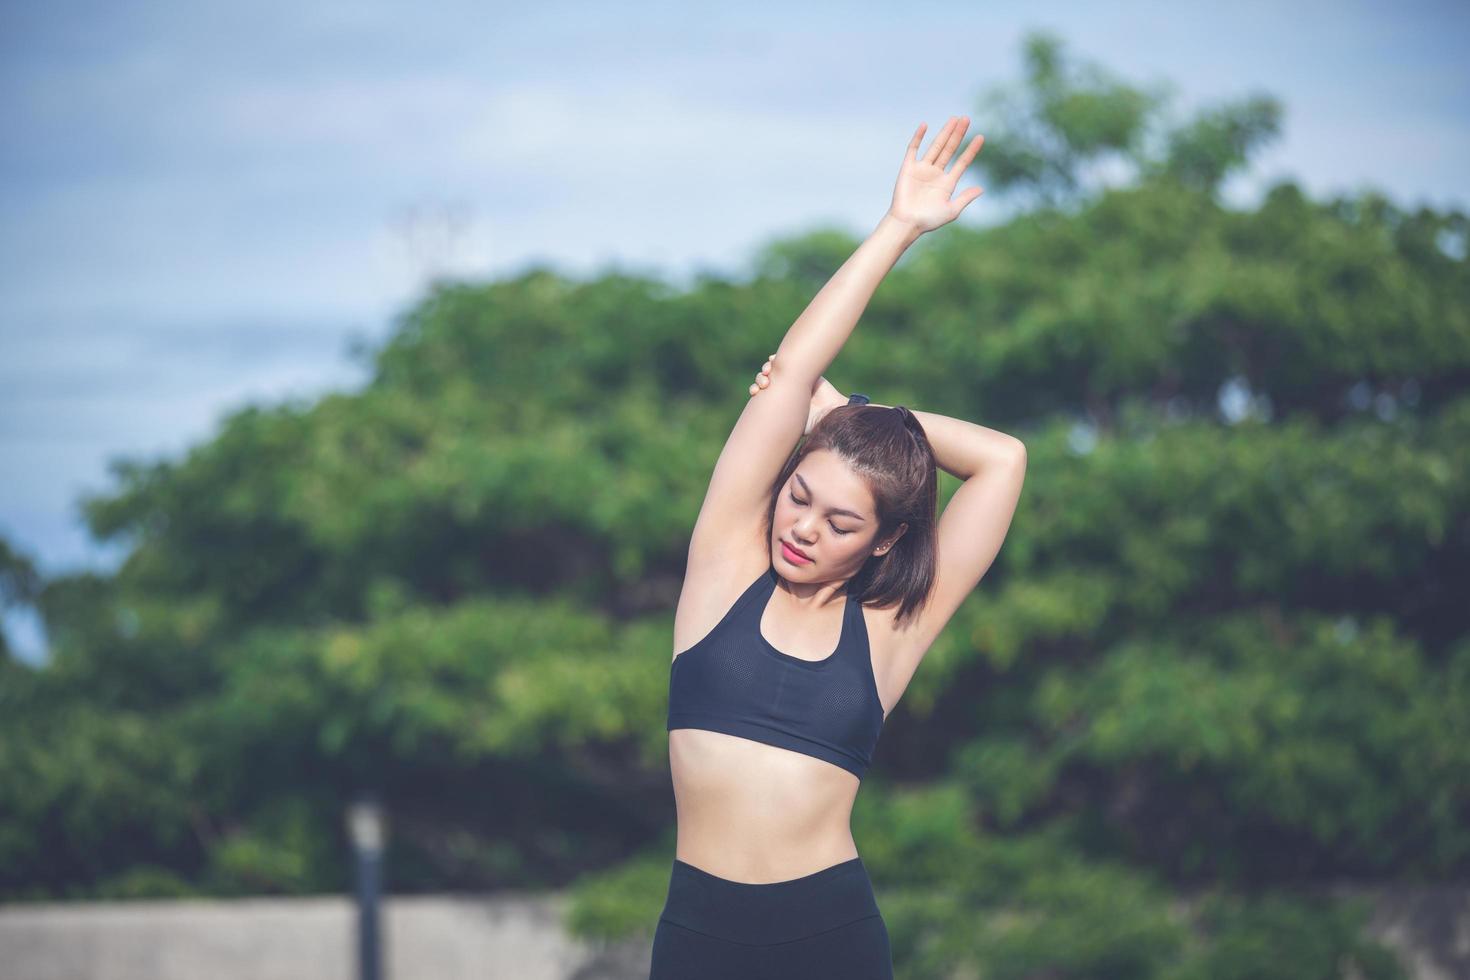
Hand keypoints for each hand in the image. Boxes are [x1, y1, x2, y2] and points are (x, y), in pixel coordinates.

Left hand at [749, 353, 846, 434]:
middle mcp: (784, 389)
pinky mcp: (805, 370)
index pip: (761, 392)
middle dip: (759, 379)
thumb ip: (775, 424)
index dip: (754, 389)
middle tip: (763, 384)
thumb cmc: (810, 423)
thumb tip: (757, 431)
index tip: (754, 393)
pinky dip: (777, 359)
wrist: (829, 414)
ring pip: (773, 368)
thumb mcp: (789, 424)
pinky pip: (787, 359)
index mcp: (778, 401)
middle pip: (765, 379)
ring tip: (768, 372)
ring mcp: (794, 378)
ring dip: (767, 368)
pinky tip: (773, 360)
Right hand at [886, 116, 984, 233]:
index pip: (963, 162)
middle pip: (950, 149)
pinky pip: (913, 149)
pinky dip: (918, 137)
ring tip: (954, 119)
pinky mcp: (908, 168)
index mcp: (947, 183)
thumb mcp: (951, 210)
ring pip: (936, 146)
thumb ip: (965, 198)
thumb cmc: (928, 221)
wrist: (907, 223)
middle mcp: (936, 173)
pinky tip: (925, 125)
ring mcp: (922, 169)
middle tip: (967, 119)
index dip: (971, 150)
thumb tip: (981, 189)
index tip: (981, 137)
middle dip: (958, 135)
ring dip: (945, 133)